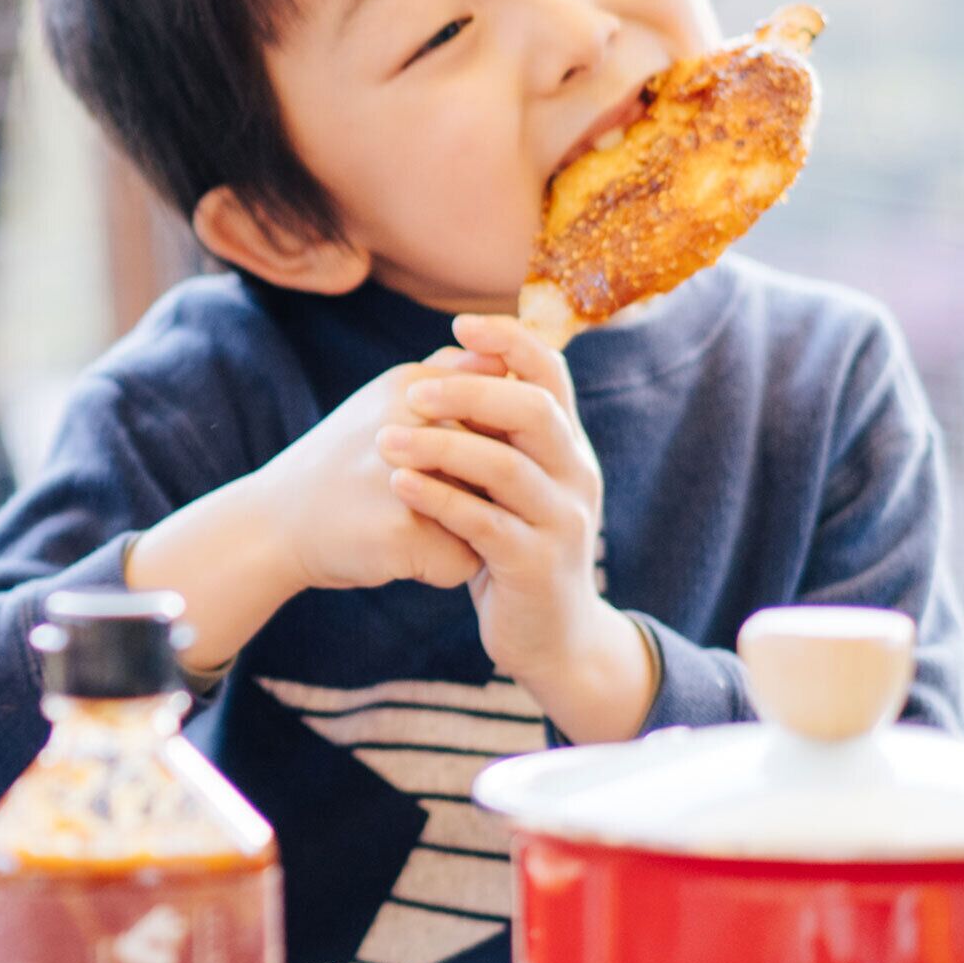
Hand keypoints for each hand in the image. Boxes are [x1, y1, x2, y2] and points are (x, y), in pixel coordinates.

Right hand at [128, 360, 480, 677]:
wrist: (272, 524)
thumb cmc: (343, 462)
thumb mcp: (388, 399)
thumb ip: (446, 374)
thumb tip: (506, 359)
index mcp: (412, 385)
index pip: (500, 413)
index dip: (491, 448)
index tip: (450, 463)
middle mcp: (412, 423)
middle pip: (503, 467)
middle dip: (481, 494)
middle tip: (420, 499)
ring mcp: (408, 478)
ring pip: (491, 516)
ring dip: (466, 530)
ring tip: (413, 524)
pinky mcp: (405, 533)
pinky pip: (464, 561)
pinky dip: (441, 568)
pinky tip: (399, 553)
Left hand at [382, 313, 656, 740]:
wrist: (551, 637)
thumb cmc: (516, 544)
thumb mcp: (513, 482)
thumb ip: (496, 431)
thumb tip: (455, 359)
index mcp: (568, 445)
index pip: (553, 374)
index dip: (511, 342)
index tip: (461, 325)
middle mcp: (576, 475)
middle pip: (534, 411)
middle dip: (470, 393)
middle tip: (412, 391)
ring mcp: (561, 522)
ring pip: (507, 468)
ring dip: (442, 448)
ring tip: (387, 441)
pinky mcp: (535, 566)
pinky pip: (485, 524)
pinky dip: (439, 500)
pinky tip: (399, 486)